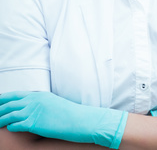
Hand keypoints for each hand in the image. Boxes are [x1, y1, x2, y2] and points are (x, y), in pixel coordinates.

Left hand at [0, 91, 127, 148]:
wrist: (81, 119)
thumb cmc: (69, 114)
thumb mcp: (53, 103)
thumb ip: (40, 103)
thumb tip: (31, 108)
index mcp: (38, 94)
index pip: (15, 95)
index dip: (3, 98)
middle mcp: (34, 100)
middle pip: (10, 104)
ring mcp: (34, 111)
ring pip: (10, 114)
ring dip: (1, 119)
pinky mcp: (35, 123)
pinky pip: (17, 125)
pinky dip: (11, 126)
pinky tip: (10, 128)